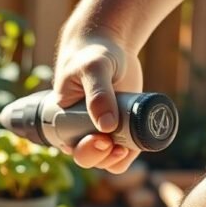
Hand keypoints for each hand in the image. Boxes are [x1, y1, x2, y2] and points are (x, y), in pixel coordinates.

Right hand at [54, 35, 143, 172]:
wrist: (109, 46)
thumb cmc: (92, 54)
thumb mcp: (93, 69)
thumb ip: (98, 95)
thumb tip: (107, 127)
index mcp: (65, 122)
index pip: (73, 148)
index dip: (87, 151)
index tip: (101, 139)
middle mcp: (82, 131)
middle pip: (91, 159)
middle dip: (103, 156)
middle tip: (115, 144)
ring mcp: (103, 132)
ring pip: (109, 160)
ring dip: (120, 157)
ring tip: (128, 143)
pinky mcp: (122, 129)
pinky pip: (127, 152)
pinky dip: (134, 151)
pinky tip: (140, 140)